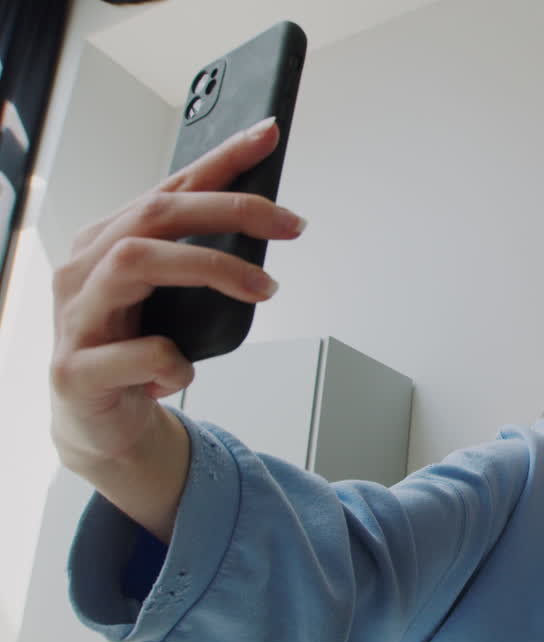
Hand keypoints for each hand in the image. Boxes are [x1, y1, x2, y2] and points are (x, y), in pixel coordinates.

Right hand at [49, 117, 304, 469]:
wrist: (100, 425)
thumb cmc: (137, 352)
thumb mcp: (174, 298)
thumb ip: (203, 258)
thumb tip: (269, 221)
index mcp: (109, 242)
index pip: (170, 188)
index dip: (221, 160)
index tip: (268, 135)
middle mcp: (83, 268)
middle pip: (155, 214)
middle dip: (230, 210)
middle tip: (290, 224)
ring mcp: (74, 317)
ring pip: (135, 262)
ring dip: (212, 269)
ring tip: (264, 291)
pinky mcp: (76, 371)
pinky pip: (130, 354)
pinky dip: (171, 361)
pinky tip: (184, 371)